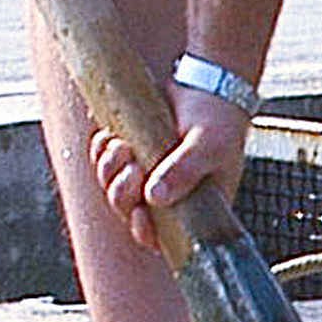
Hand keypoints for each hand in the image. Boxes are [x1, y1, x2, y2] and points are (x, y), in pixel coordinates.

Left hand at [90, 78, 251, 240]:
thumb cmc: (219, 120)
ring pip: (111, 187)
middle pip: (128, 211)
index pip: (161, 236)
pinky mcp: (130, 150)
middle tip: (134, 167)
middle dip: (122, 193)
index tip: (140, 213)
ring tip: (122, 146)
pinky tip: (111, 137)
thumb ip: (185, 171)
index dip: (144, 231)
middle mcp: (165, 194)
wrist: (207, 85)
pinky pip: (103, 161)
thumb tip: (155, 196)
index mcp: (191, 205)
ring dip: (109, 170)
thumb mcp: (209, 145)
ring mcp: (145, 173)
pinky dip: (102, 151)